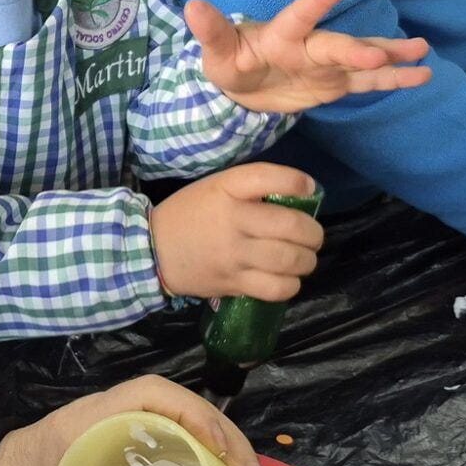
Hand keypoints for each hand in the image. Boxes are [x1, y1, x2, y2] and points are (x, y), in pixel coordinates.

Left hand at [0, 376, 268, 465]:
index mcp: (83, 426)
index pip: (149, 395)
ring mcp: (116, 429)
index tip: (226, 457)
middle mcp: (104, 418)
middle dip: (227, 440)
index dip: (195, 416)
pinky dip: (202, 460)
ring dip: (222, 450)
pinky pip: (170, 442)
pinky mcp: (121, 446)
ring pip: (181, 423)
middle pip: (179, 409)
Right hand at [150, 163, 324, 301]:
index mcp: (226, 190)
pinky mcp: (233, 283)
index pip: (268, 177)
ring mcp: (233, 256)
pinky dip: (291, 284)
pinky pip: (275, 288)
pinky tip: (288, 279)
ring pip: (288, 260)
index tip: (308, 188)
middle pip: (290, 226)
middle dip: (313, 233)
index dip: (297, 181)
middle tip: (312, 236)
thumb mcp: (216, 187)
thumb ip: (253, 187)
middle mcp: (232, 221)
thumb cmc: (190, 214)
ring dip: (307, 260)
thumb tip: (302, 194)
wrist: (153, 251)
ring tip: (304, 259)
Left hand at [188, 0, 430, 114]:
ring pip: (364, 58)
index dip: (317, 0)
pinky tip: (422, 75)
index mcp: (281, 34)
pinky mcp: (337, 83)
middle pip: (336, 46)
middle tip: (378, 55)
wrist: (244, 84)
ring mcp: (328, 63)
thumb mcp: (217, 52)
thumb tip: (191, 6)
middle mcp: (310, 44)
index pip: (299, 15)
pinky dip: (394, 78)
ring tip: (422, 51)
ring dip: (391, 55)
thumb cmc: (230, 61)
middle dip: (357, 50)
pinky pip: (369, 82)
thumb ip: (212, 31)